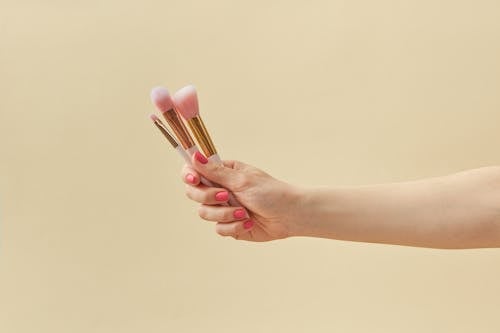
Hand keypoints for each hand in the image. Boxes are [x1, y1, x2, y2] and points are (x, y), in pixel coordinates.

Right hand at [181, 152, 303, 240]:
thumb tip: (195, 156)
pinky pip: (218, 229)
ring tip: (244, 213)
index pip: (195, 171)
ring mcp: (224, 208)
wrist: (289, 215)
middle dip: (208, 197)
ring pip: (205, 213)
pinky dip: (234, 227)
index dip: (189, 176)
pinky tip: (248, 223)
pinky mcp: (229, 225)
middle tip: (226, 197)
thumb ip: (215, 171)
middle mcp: (220, 189)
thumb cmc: (271, 192)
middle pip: (194, 194)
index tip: (194, 180)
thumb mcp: (242, 180)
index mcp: (223, 173)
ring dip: (225, 214)